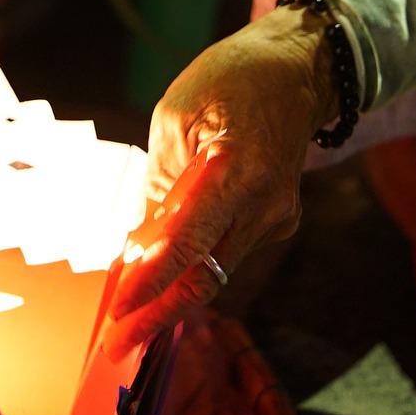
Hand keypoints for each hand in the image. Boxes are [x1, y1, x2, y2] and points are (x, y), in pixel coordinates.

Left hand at [104, 7, 337, 358]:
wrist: (298, 69)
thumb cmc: (232, 79)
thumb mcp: (176, 116)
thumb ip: (160, 186)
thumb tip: (140, 246)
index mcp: (237, 170)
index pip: (188, 244)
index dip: (151, 284)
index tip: (117, 313)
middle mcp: (265, 204)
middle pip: (207, 277)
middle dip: (158, 314)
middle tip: (117, 344)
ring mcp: (276, 217)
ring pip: (217, 271)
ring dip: (172, 293)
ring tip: (127, 312)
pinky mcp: (277, 221)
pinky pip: (227, 252)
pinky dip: (194, 265)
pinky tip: (161, 270)